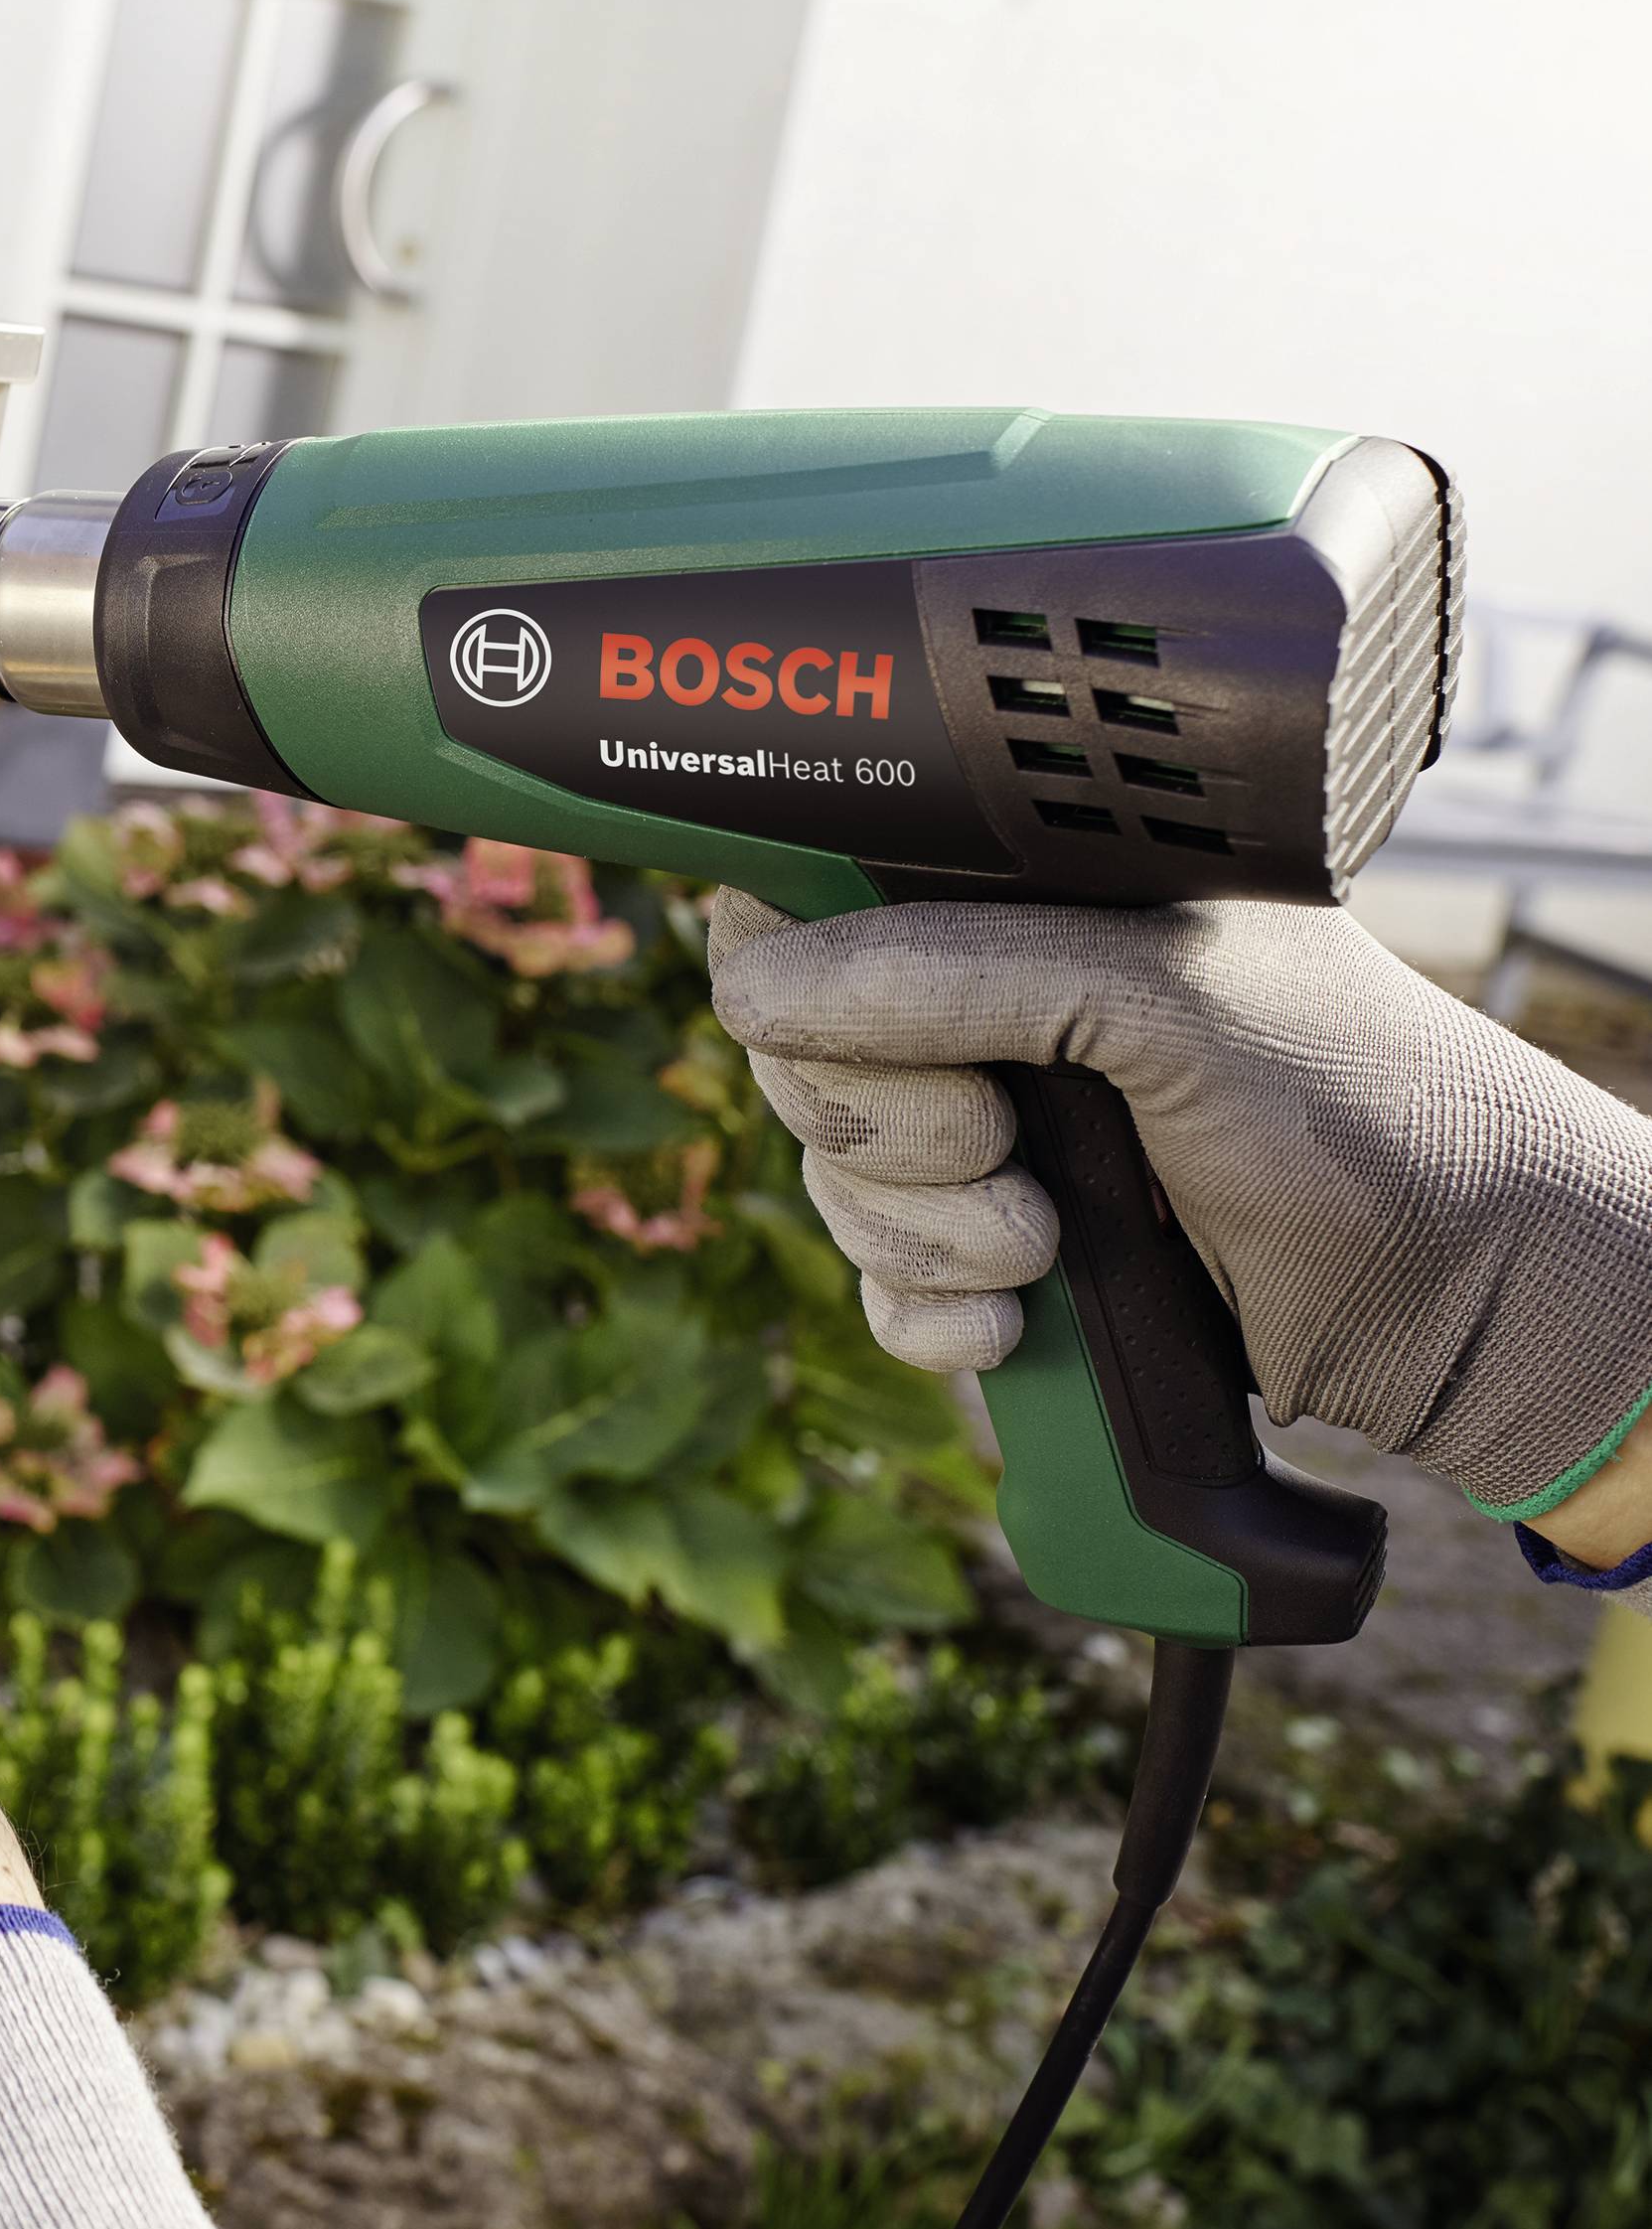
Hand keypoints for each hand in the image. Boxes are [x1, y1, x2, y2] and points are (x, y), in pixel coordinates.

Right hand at [704, 890, 1651, 1546]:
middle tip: (1004, 1148)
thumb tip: (756, 987)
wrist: (1472, 1307)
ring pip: (833, 1184)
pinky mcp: (1004, 1266)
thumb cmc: (1367, 1112)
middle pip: (802, 1060)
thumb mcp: (1161, 999)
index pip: (822, 903)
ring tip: (1051, 1246)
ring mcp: (998, 1142)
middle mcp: (999, 1015)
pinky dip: (930, 1317)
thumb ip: (957, 972)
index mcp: (1034, 906)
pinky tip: (1018, 1325)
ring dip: (922, 1235)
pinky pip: (881, 1291)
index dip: (797, 974)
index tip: (849, 1031)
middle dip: (884, 1130)